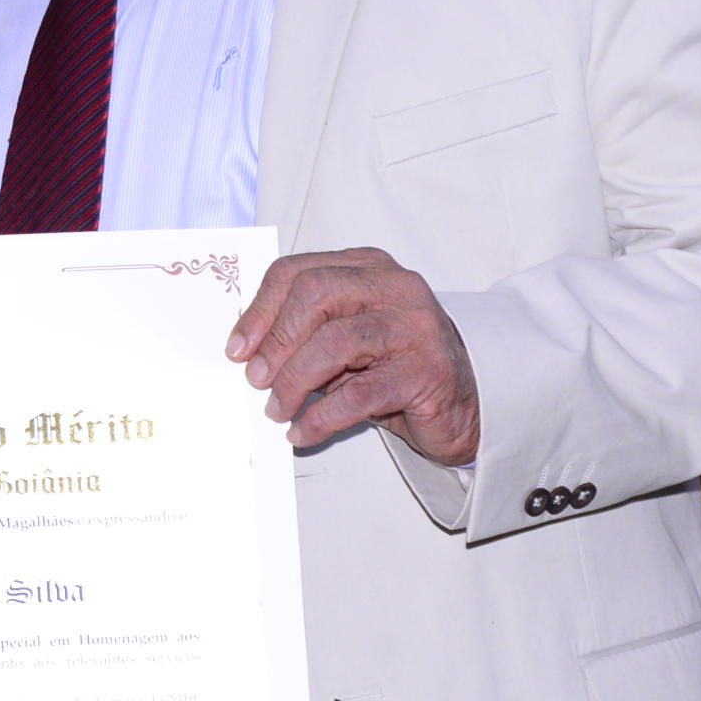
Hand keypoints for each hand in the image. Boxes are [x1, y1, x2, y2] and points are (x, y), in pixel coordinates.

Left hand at [226, 248, 479, 465]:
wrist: (463, 403)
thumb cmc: (394, 366)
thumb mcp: (345, 337)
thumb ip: (305, 330)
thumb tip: (247, 351)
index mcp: (368, 268)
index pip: (298, 272)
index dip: (260, 310)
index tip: (237, 348)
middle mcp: (394, 288)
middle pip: (314, 295)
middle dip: (275, 341)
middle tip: (256, 379)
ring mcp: (414, 327)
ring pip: (334, 343)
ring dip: (294, 381)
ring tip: (278, 409)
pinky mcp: (425, 372)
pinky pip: (358, 394)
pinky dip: (321, 417)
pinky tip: (303, 431)